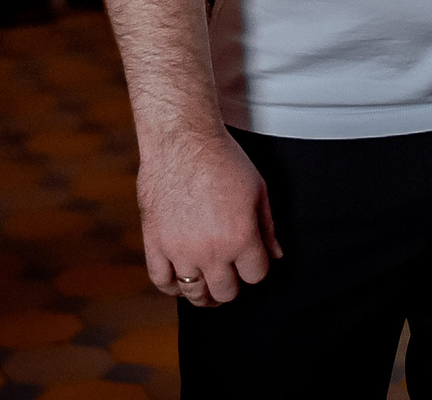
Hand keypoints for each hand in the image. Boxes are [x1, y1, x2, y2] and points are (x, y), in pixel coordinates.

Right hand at [136, 124, 281, 307]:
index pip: (255, 275)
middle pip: (226, 292)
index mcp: (239, 237)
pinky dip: (172, 287)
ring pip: (194, 293)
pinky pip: (161, 281)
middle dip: (233, 285)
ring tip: (208, 287)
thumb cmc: (223, 159)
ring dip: (204, 293)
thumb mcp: (258, 189)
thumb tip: (276, 255)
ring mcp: (180, 249)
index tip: (251, 260)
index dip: (256, 269)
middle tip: (230, 275)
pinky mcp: (155, 242)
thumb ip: (267, 227)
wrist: (182, 139)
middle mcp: (210, 250)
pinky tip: (181, 281)